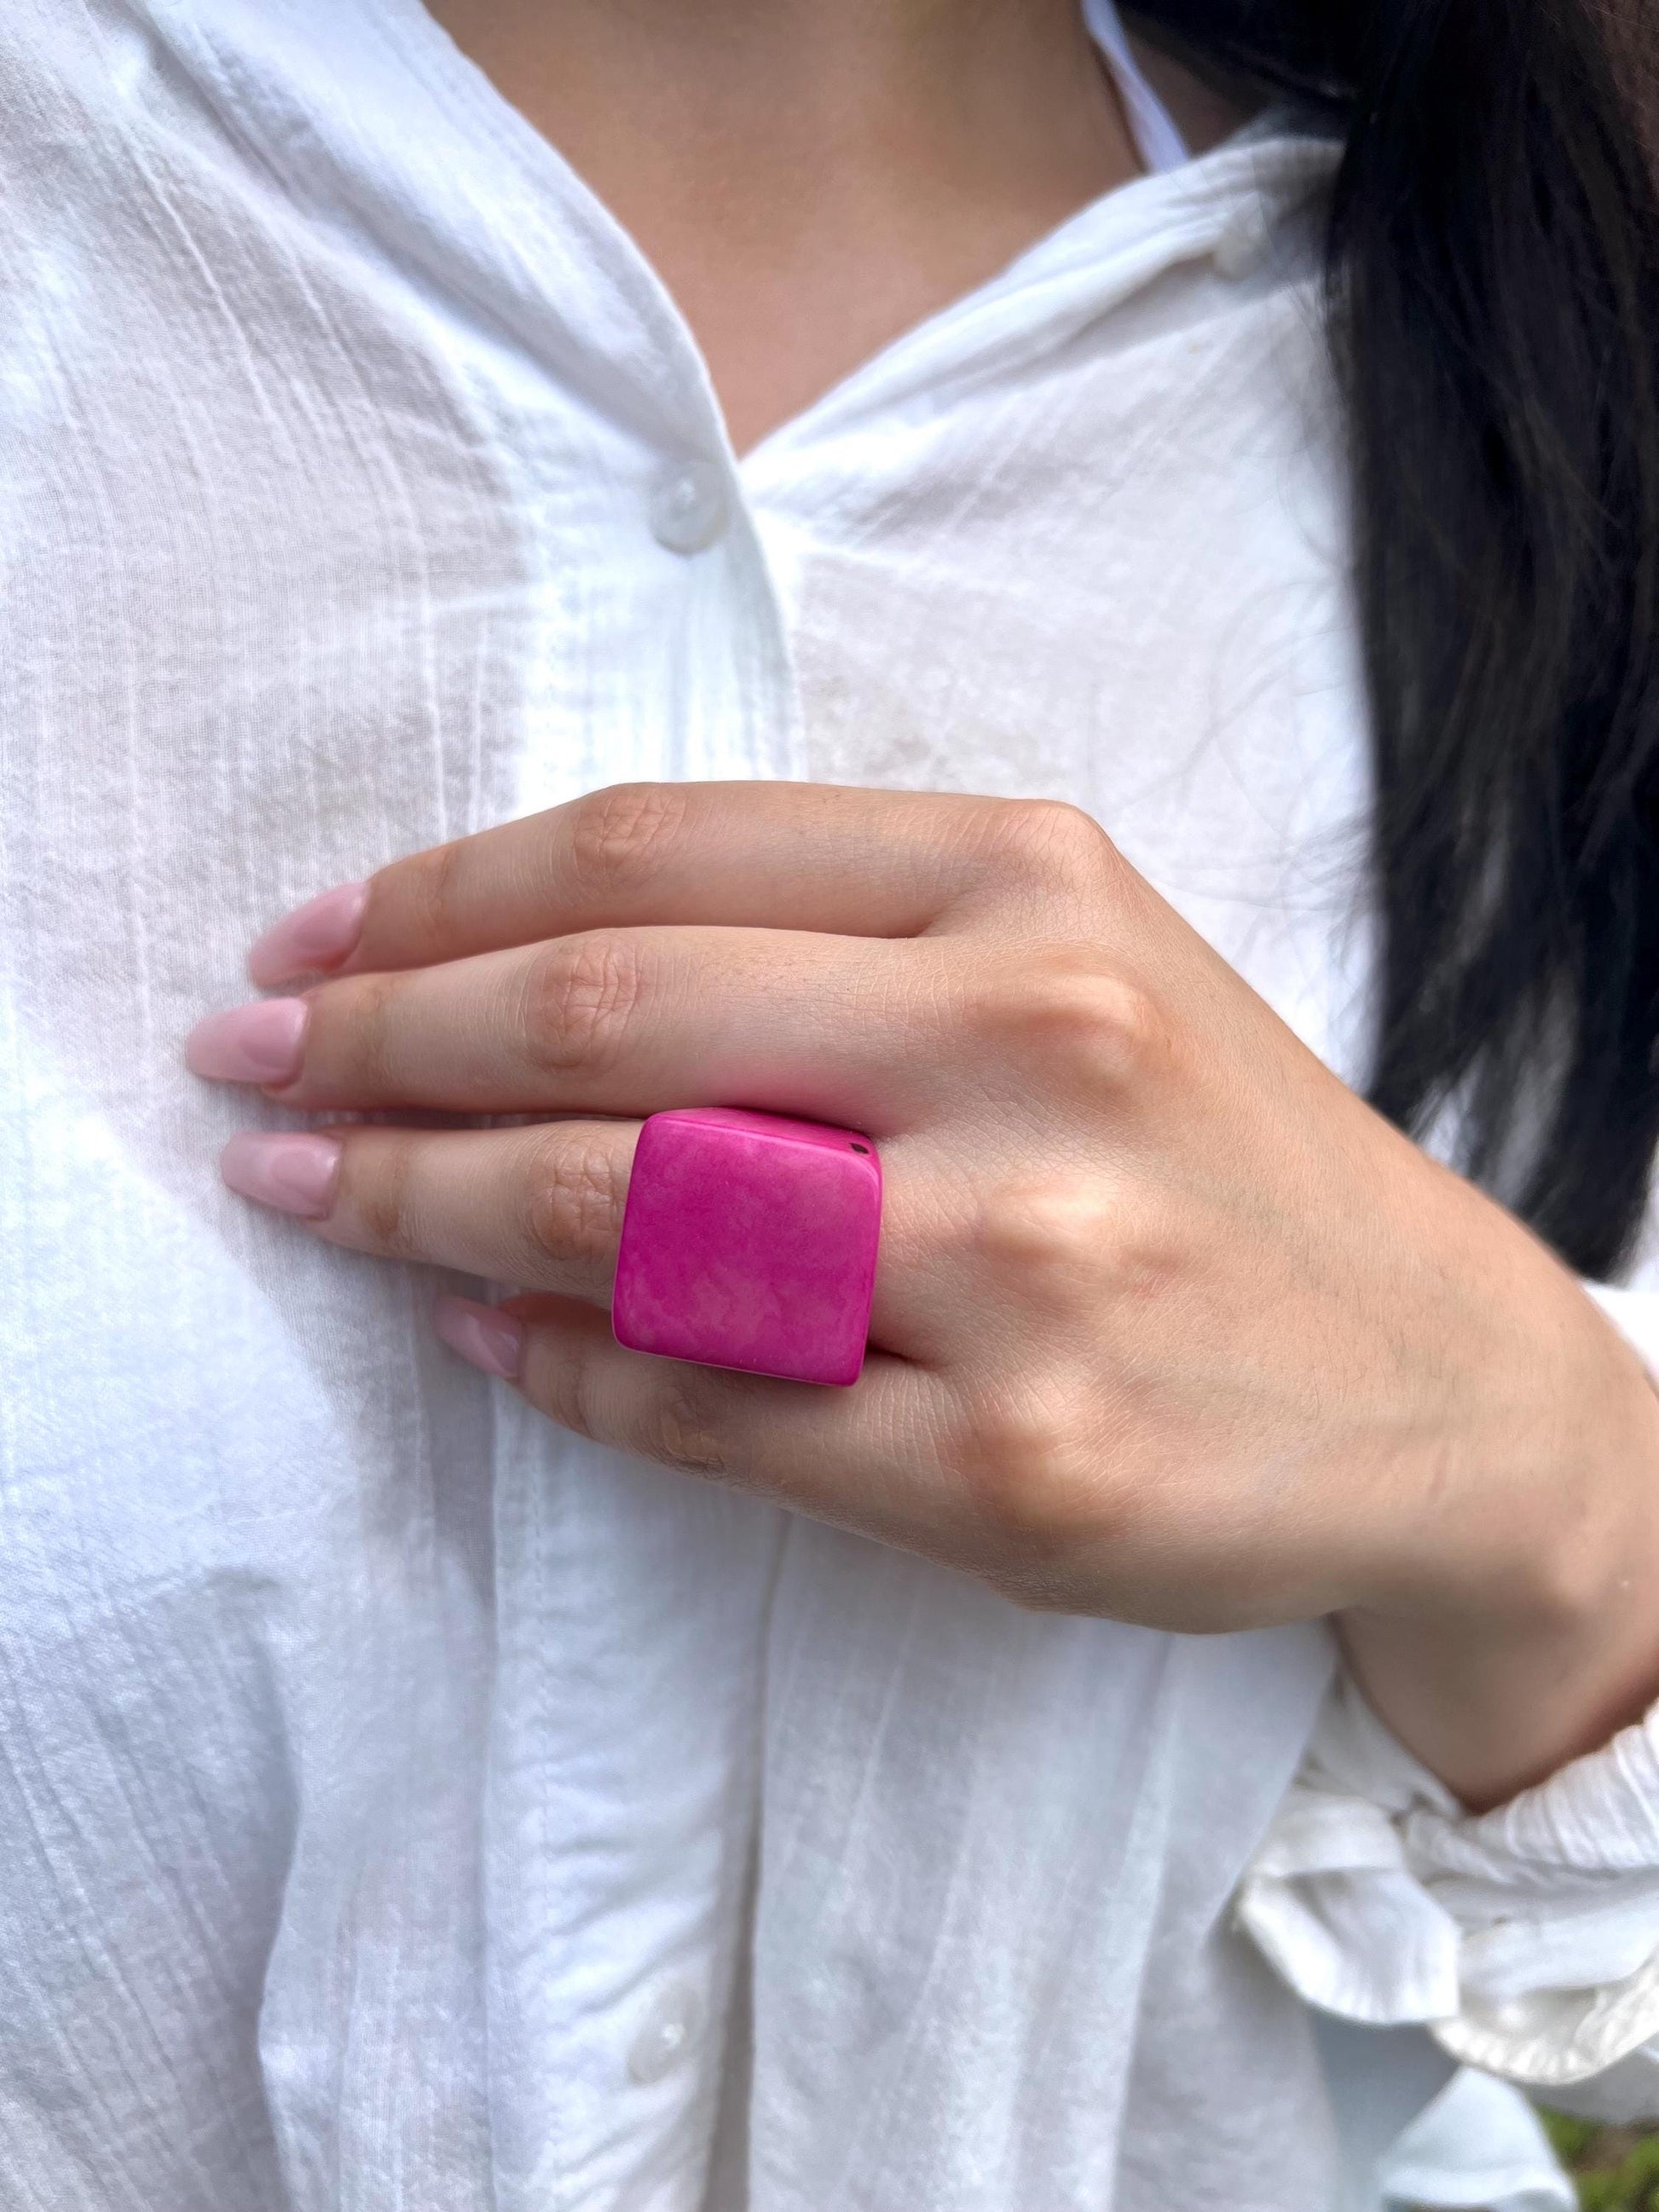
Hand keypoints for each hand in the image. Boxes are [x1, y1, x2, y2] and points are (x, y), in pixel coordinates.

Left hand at [188, 782, 1658, 1791]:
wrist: (1440, 1382)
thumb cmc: (1215, 1153)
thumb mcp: (1070, 969)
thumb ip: (826, 943)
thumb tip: (511, 975)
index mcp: (1035, 887)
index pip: (659, 849)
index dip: (441, 891)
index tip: (315, 938)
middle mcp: (1035, 1046)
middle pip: (608, 1013)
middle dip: (380, 1038)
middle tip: (251, 1063)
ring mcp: (1031, 1266)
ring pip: (629, 1212)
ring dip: (422, 1203)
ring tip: (312, 1196)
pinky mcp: (1017, 1468)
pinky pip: (708, 1407)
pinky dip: (555, 1369)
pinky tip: (475, 1334)